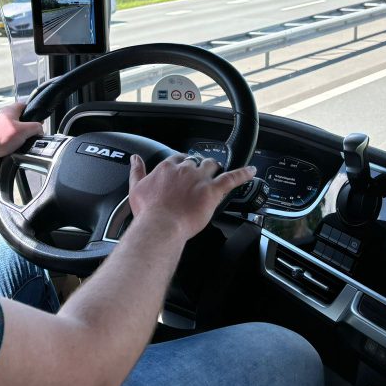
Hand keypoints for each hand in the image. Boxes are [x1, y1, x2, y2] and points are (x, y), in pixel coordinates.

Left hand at [0, 102, 43, 163]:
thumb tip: (40, 129)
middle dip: (28, 129)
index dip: (33, 112)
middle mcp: (4, 117)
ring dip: (21, 138)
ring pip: (16, 131)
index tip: (39, 121)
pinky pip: (10, 140)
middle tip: (32, 135)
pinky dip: (14, 145)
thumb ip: (35, 127)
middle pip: (22, 120)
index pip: (25, 105)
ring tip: (22, 144)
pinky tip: (15, 150)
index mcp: (10, 110)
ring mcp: (0, 128)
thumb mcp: (24, 131)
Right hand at [127, 154, 256, 240]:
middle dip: (198, 167)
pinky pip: (231, 178)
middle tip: (199, 177)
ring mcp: (200, 179)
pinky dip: (243, 173)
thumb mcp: (136, 188)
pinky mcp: (213, 191)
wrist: (160, 226)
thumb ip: (136, 171)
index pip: (177, 158)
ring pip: (212, 165)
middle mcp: (184, 170)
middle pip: (195, 161)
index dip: (182, 164)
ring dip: (215, 167)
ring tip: (218, 172)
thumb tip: (134, 159)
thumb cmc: (148, 212)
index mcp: (167, 168)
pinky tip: (251, 171)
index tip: (182, 170)